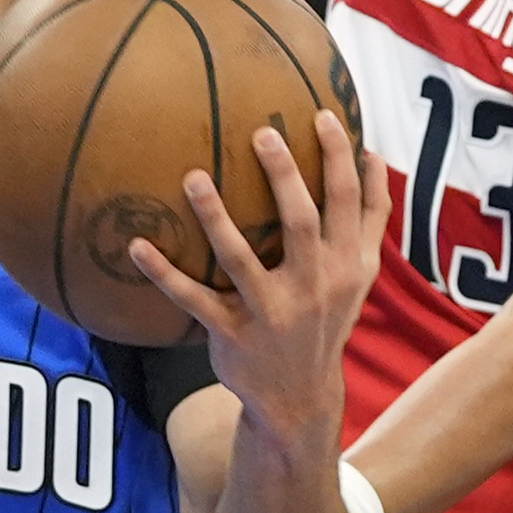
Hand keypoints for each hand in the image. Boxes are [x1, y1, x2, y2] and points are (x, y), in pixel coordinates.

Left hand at [129, 110, 389, 453]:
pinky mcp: (232, 333)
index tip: (321, 114)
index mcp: (347, 265)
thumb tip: (375, 156)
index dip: (338, 158)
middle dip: (284, 175)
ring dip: (215, 217)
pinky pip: (193, 298)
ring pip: (240, 257)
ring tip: (192, 177)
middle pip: (301, 221)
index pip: (347, 203)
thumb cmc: (326, 316)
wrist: (299, 397)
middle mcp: (313, 285)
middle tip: (262, 132)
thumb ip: (370, 219)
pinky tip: (137, 244)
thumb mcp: (359, 274)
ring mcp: (271, 311)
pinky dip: (163, 273)